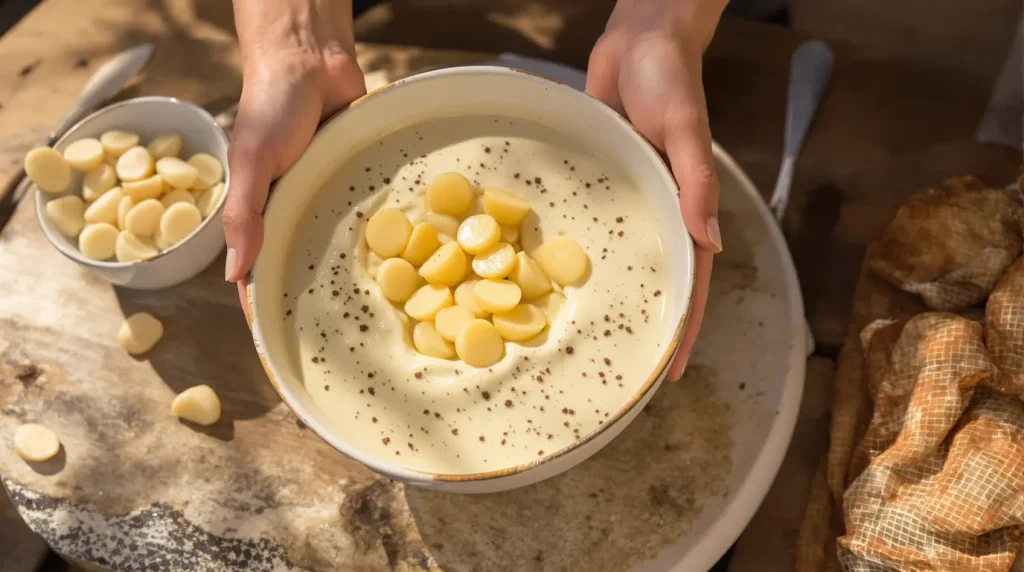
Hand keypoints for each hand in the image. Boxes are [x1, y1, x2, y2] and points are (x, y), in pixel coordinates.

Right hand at [224, 0, 364, 314]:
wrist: (312, 60)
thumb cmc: (271, 107)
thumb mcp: (252, 162)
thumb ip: (244, 215)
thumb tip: (235, 275)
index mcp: (262, 212)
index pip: (258, 271)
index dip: (266, 307)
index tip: (280, 345)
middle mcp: (296, 210)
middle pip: (304, 265)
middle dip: (318, 300)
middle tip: (342, 342)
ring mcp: (330, 197)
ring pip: (341, 245)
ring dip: (358, 272)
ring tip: (380, 314)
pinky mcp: (360, 179)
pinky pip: (372, 213)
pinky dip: (386, 234)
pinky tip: (406, 263)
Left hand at [586, 0, 726, 379]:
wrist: (639, 37)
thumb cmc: (670, 78)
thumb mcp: (685, 129)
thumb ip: (696, 184)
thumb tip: (709, 244)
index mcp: (686, 206)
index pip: (692, 281)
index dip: (682, 328)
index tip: (669, 372)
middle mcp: (658, 210)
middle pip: (653, 278)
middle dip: (643, 323)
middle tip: (618, 368)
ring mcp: (628, 197)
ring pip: (620, 256)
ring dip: (606, 292)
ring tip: (579, 334)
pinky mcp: (599, 180)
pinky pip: (590, 221)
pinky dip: (574, 248)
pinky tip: (547, 273)